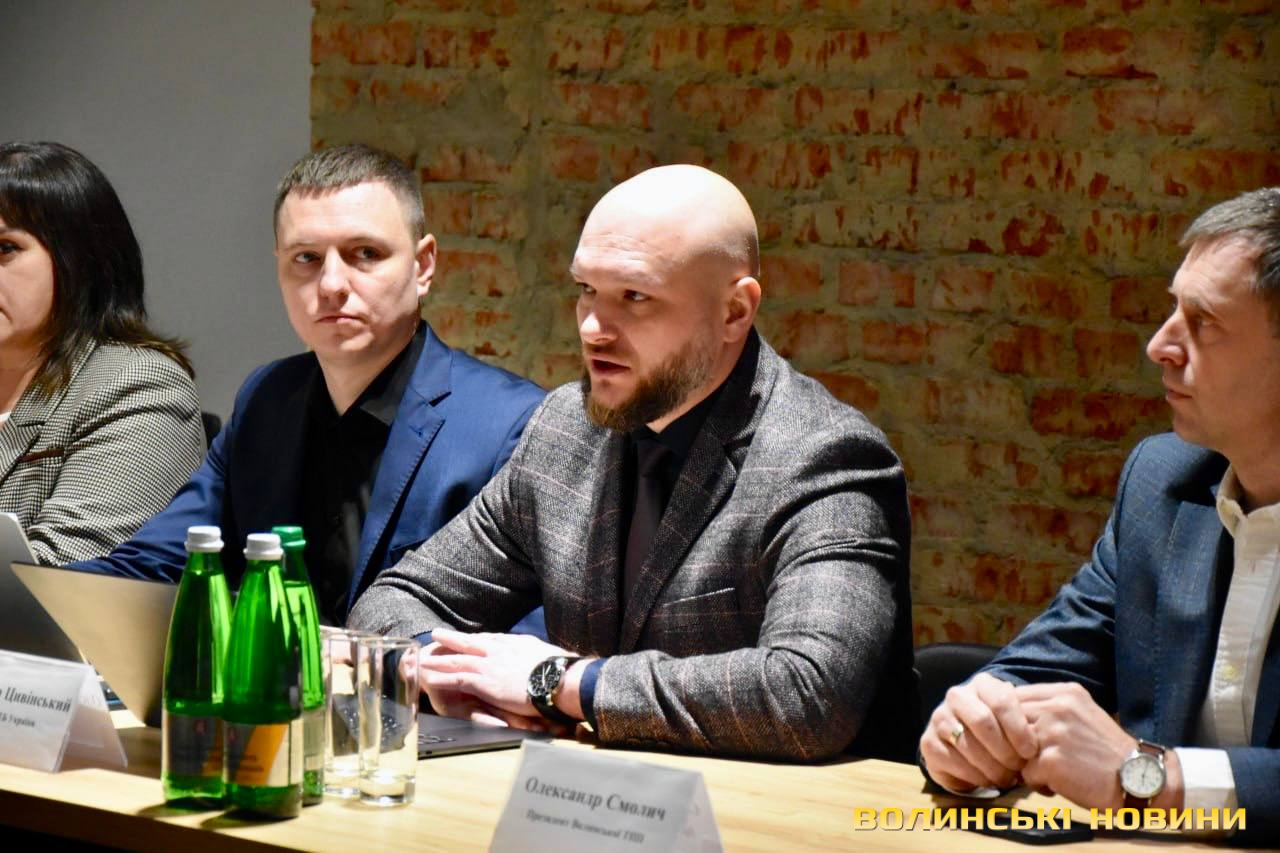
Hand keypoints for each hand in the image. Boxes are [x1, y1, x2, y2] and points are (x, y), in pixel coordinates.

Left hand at [418, 629, 575, 731]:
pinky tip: (430, 678)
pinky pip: (456, 679)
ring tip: (425, 656)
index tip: (467, 637)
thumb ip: (536, 654)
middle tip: (437, 634)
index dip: (476, 639)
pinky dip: (442, 678)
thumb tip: (541, 656)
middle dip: (451, 638)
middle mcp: (497, 651)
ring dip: (440, 658)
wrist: (557, 678)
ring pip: (457, 660)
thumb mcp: (546, 654)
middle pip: (469, 642)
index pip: (490, 639)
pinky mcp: (483, 682)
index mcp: (513, 644)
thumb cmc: (559, 669)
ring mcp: (488, 665)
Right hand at [919, 673, 1038, 790]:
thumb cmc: (1002, 731)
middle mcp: (957, 696)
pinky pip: (953, 761)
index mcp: (982, 685)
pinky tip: (987, 780)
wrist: (968, 741)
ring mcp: (939, 718)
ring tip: (1006, 778)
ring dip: (991, 767)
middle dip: (1004, 750)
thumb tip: (1045, 744)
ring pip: (967, 744)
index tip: (1031, 751)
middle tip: (1017, 768)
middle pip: (982, 721)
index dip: (1018, 728)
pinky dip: (974, 776)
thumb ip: (1028, 726)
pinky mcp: (928, 742)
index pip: (1001, 700)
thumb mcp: (1017, 722)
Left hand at [1015, 682, 1133, 809]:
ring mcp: (1053, 733)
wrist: (1139, 779)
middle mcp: (1057, 708)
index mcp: (1065, 693)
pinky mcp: (1051, 761)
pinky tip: (1061, 784)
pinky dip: (1039, 784)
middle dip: (1015, 743)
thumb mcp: (1081, 713)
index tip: (1020, 736)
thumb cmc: (1106, 751)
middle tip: (1035, 758)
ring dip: (1028, 764)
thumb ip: (1050, 707)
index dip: (1011, 720)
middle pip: (1009, 722)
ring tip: (1053, 771)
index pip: (1014, 697)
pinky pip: (1026, 774)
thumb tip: (1008, 708)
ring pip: (1015, 749)